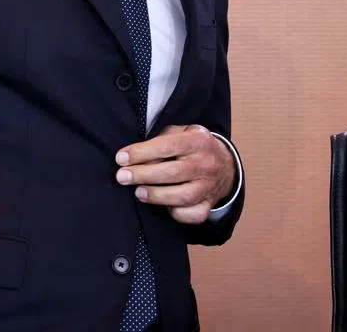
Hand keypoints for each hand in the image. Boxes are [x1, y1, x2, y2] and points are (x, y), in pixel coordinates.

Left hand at [114, 124, 234, 223]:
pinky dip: (177, 213)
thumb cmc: (193, 146)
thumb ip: (161, 139)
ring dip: (156, 195)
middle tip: (122, 177)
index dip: (141, 153)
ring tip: (138, 192)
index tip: (120, 158)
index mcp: (198, 141)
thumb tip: (136, 156)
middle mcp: (206, 164)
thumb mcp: (181, 132)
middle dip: (143, 175)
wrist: (225, 164)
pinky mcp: (209, 204)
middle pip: (172, 173)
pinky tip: (163, 206)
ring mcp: (209, 186)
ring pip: (182, 196)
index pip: (167, 146)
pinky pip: (193, 214)